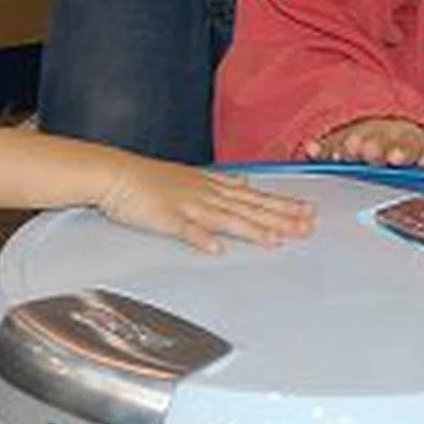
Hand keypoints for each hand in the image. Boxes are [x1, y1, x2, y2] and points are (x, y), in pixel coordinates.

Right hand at [95, 157, 315, 252]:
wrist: (115, 173)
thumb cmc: (150, 179)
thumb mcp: (191, 176)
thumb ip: (219, 183)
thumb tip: (243, 183)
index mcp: (212, 186)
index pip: (255, 197)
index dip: (282, 205)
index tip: (308, 211)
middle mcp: (206, 194)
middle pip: (249, 207)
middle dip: (279, 217)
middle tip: (308, 226)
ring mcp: (186, 205)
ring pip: (225, 218)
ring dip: (251, 229)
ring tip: (276, 239)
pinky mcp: (164, 217)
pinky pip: (184, 230)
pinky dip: (200, 239)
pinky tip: (216, 250)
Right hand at [306, 117, 423, 174]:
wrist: (377, 123)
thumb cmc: (408, 144)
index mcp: (406, 142)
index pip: (407, 145)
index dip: (403, 150)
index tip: (400, 155)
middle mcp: (380, 140)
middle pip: (376, 142)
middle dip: (372, 146)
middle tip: (368, 149)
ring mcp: (356, 142)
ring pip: (349, 145)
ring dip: (346, 148)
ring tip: (344, 150)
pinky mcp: (336, 147)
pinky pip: (324, 148)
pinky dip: (317, 148)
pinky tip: (310, 149)